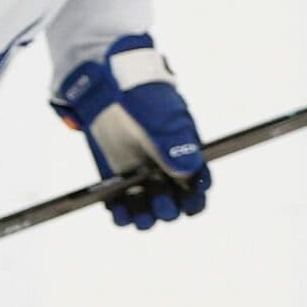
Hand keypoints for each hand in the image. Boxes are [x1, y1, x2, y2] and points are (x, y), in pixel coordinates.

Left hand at [52, 36, 209, 229]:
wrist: (109, 88)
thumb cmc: (144, 99)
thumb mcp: (164, 119)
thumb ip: (176, 144)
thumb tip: (191, 171)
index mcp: (185, 156)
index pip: (197, 187)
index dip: (195, 200)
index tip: (189, 203)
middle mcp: (165, 171)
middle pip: (173, 204)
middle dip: (169, 209)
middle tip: (160, 202)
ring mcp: (141, 177)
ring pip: (148, 209)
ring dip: (145, 217)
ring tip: (139, 217)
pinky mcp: (117, 179)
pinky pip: (121, 205)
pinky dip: (120, 213)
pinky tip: (119, 213)